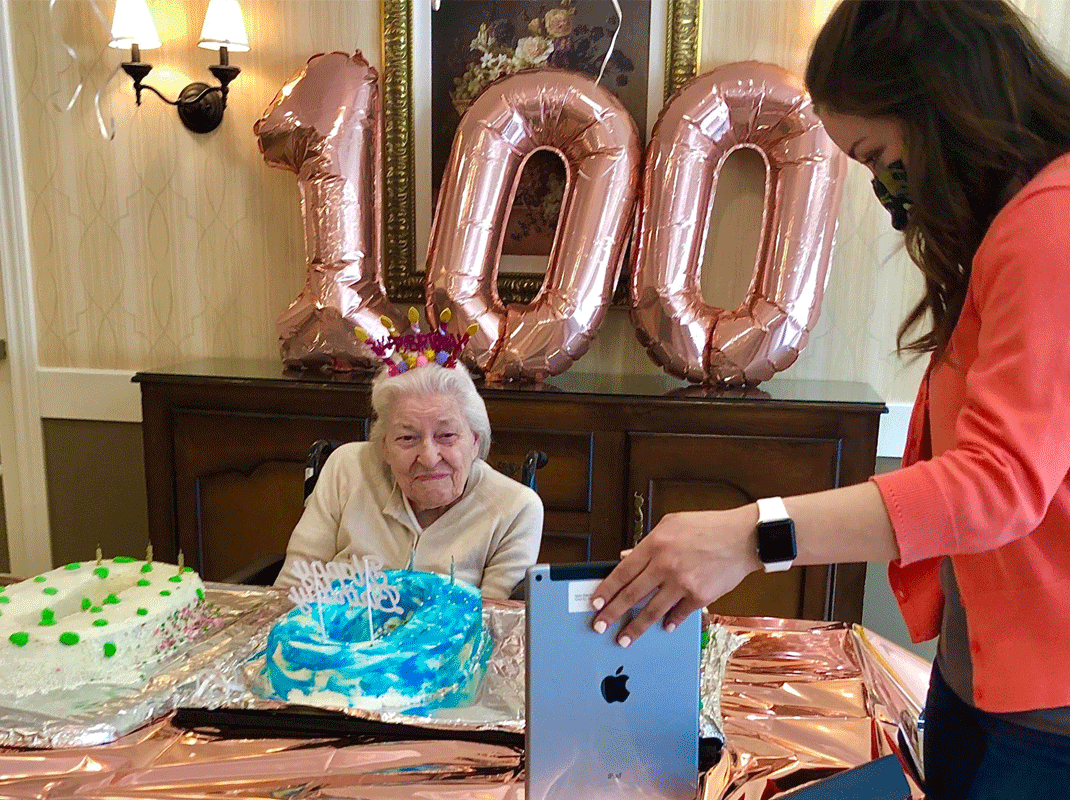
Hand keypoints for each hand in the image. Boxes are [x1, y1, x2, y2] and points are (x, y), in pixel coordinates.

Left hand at [590, 505, 761, 644]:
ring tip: (624, 639)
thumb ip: (647, 542)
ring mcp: (682, 583)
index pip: (623, 571)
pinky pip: (678, 615)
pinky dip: (670, 622)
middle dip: (612, 613)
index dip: (607, 589)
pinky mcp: (699, 596)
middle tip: (599, 626)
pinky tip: (663, 627)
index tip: (596, 602)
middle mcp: (665, 565)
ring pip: (651, 611)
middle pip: (631, 595)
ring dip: (635, 628)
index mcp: (656, 544)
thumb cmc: (708, 527)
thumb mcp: (672, 524)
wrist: (744, 538)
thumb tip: (626, 557)